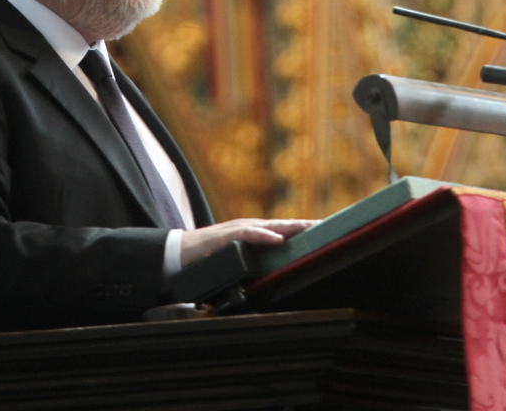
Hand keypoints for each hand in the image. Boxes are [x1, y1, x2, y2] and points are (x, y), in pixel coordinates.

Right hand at [180, 218, 315, 267]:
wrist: (179, 253)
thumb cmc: (208, 259)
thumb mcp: (236, 262)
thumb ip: (254, 267)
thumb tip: (273, 279)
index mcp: (254, 236)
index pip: (283, 231)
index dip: (303, 230)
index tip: (325, 231)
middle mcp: (250, 228)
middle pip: (282, 225)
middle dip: (304, 225)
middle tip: (326, 225)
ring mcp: (239, 230)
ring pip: (270, 225)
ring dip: (290, 227)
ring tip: (309, 228)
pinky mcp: (227, 235)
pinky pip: (249, 233)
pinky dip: (264, 236)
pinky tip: (277, 239)